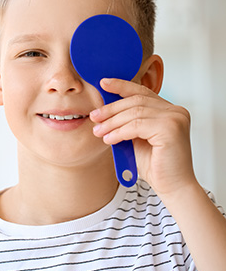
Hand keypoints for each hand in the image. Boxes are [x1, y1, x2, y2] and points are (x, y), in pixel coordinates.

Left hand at [89, 78, 195, 195]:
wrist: (172, 187)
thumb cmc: (155, 165)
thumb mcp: (137, 137)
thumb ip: (128, 122)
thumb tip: (104, 110)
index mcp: (170, 110)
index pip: (143, 92)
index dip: (122, 86)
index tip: (103, 84)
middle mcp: (176, 111)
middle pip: (136, 101)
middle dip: (111, 109)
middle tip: (94, 117)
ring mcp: (175, 119)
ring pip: (134, 112)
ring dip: (112, 122)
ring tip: (98, 131)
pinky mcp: (171, 129)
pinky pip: (136, 125)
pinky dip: (119, 131)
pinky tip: (109, 139)